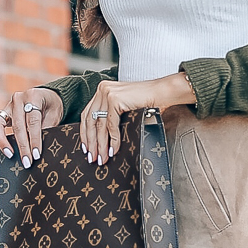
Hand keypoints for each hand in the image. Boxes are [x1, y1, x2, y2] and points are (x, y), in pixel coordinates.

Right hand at [0, 87, 63, 164]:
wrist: (47, 97)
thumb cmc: (51, 107)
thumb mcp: (55, 115)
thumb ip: (46, 128)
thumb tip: (37, 147)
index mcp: (33, 96)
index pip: (33, 121)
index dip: (34, 139)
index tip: (36, 154)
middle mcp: (18, 98)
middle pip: (17, 125)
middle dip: (22, 146)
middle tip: (27, 161)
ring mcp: (8, 105)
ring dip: (3, 141)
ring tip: (10, 154)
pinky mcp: (2, 111)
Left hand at [80, 72, 194, 163]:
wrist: (162, 93)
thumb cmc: (147, 101)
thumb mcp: (123, 107)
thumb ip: (111, 116)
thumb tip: (101, 139)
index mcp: (102, 90)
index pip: (87, 115)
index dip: (85, 133)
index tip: (86, 148)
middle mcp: (102, 90)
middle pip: (90, 121)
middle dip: (90, 142)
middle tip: (92, 157)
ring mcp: (107, 93)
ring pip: (99, 125)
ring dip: (100, 145)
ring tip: (102, 158)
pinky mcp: (115, 99)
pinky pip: (111, 125)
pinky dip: (113, 140)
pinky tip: (113, 150)